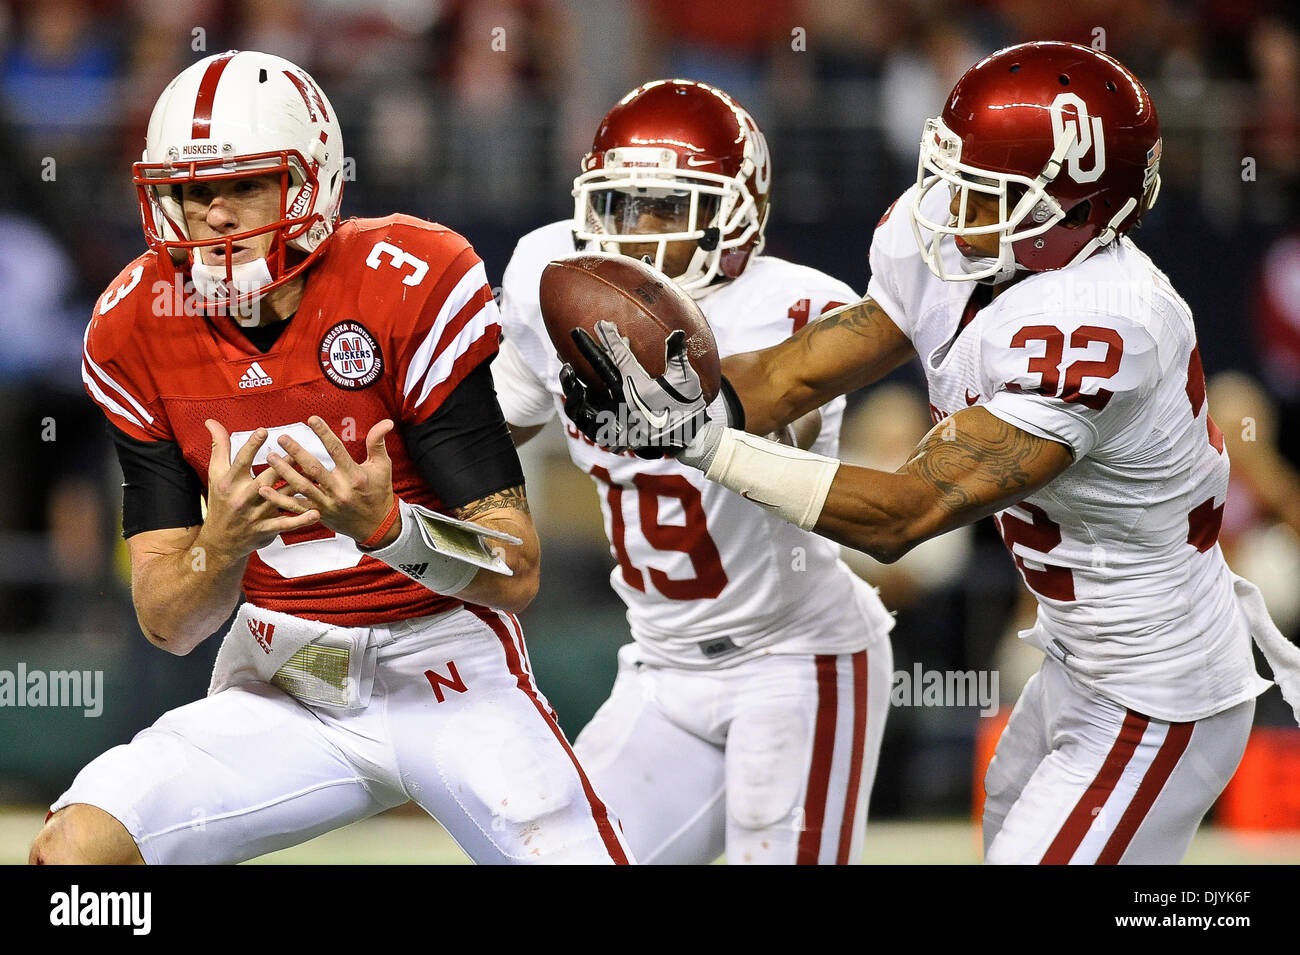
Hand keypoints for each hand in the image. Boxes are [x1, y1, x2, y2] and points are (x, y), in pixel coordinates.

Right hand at [201, 420, 320, 559]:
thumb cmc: (221, 500)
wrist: (220, 540)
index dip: (251, 446)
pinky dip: (301, 520)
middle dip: (282, 466)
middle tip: (299, 451)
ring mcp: (255, 515)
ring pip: (280, 499)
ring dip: (298, 488)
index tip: (264, 430)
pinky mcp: (266, 529)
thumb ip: (219, 447)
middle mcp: (243, 498)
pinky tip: (317, 513)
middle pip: (265, 479)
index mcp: (230, 482)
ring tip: (316, 475)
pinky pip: (286, 524)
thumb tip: (211, 420)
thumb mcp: (216, 474)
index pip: (241, 462)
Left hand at [257, 416, 398, 545]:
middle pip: (314, 469)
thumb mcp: (383, 466)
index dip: (323, 434)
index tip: (311, 419)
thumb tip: (386, 422)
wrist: (377, 526)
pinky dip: (279, 500)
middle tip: (282, 437)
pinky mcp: (319, 515)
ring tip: (271, 457)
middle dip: (297, 452)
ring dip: (284, 472)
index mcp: (355, 476)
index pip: (337, 450)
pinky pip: (296, 507)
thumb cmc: (379, 492)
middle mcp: (340, 490)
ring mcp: (328, 504)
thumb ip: (378, 443)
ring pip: (302, 487)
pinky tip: (265, 489)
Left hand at [565, 321, 708, 455]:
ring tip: (566, 365)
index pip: (620, 357)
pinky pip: (589, 417)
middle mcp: (623, 400)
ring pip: (587, 397)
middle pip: (600, 369)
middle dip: (588, 348)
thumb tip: (677, 332)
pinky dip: (581, 404)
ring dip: (576, 379)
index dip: (610, 338)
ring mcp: (616, 416)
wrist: (685, 439)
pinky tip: (579, 392)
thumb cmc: (687, 407)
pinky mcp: (614, 428)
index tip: (601, 324)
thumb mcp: (686, 381)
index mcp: (637, 387)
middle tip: (576, 333)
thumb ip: (678, 356)